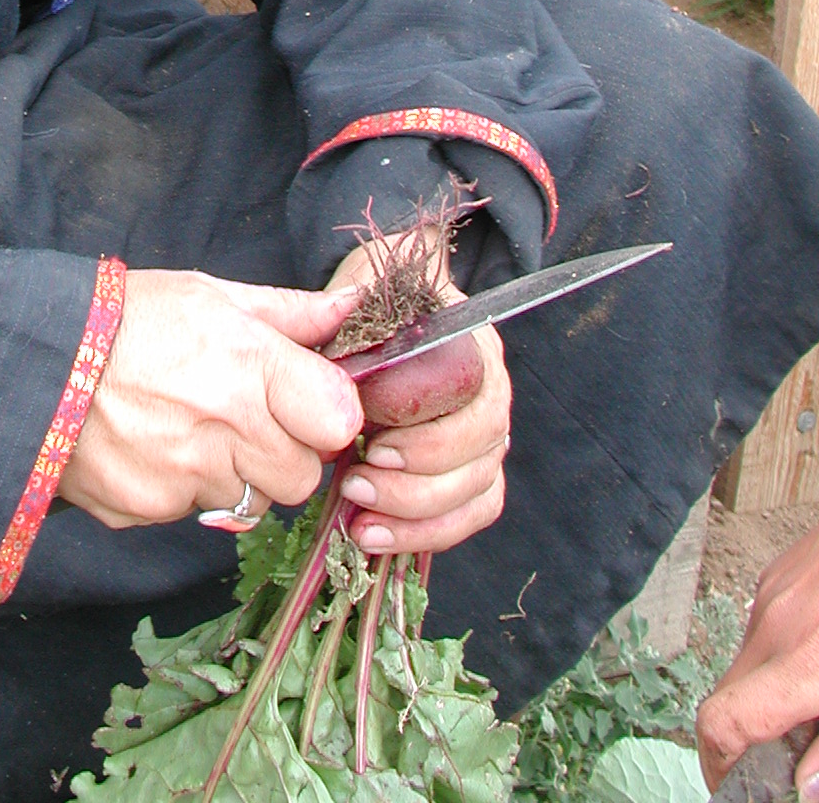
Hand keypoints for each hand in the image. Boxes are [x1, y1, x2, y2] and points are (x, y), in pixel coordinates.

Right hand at [58, 269, 364, 528]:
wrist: (33, 358)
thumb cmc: (126, 316)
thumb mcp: (209, 294)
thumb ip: (288, 313)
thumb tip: (351, 311)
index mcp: (248, 362)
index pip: (338, 420)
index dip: (326, 414)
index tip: (305, 402)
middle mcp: (225, 425)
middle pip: (301, 475)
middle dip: (283, 453)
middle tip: (244, 419)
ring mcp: (187, 475)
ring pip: (251, 500)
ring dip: (235, 473)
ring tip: (190, 428)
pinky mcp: (150, 510)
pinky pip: (195, 512)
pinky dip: (185, 489)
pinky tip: (155, 447)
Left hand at [324, 237, 510, 557]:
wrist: (368, 311)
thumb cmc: (363, 304)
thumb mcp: (358, 298)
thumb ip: (355, 324)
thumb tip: (342, 374)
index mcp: (473, 347)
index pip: (477, 404)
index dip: (430, 438)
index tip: (372, 448)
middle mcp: (491, 393)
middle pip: (481, 456)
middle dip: (416, 484)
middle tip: (355, 485)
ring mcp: (485, 437)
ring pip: (477, 493)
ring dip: (416, 516)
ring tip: (359, 520)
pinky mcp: (471, 473)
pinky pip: (469, 515)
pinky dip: (425, 534)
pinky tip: (375, 535)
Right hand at [698, 526, 818, 795]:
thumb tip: (802, 787)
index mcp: (803, 666)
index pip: (723, 722)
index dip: (715, 765)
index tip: (729, 787)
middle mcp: (774, 628)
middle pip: (727, 697)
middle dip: (743, 734)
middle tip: (778, 757)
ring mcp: (771, 596)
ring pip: (745, 663)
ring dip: (765, 693)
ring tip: (810, 701)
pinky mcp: (776, 577)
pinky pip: (762, 630)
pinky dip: (777, 657)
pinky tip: (817, 656)